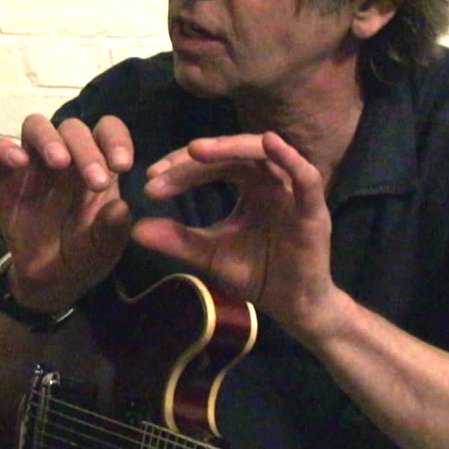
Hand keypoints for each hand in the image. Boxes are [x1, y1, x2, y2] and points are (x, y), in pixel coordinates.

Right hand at [0, 114, 133, 312]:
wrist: (53, 281)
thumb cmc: (86, 253)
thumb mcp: (105, 247)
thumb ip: (113, 229)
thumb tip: (119, 207)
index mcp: (99, 164)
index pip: (107, 130)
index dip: (116, 139)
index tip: (123, 165)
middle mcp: (68, 157)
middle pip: (73, 129)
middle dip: (87, 150)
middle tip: (98, 182)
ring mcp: (34, 164)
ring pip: (36, 127)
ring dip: (49, 139)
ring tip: (59, 162)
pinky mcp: (5, 177)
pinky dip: (3, 148)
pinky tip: (18, 162)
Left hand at [132, 132, 338, 336]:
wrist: (294, 306)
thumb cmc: (258, 274)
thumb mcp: (210, 256)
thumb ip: (178, 240)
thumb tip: (135, 228)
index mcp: (250, 186)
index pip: (212, 165)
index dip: (181, 169)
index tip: (150, 181)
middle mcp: (271, 180)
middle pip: (233, 153)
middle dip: (196, 158)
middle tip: (162, 168)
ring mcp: (292, 191)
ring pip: (264, 155)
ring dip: (231, 147)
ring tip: (197, 149)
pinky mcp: (313, 207)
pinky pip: (305, 176)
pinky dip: (289, 156)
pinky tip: (269, 142)